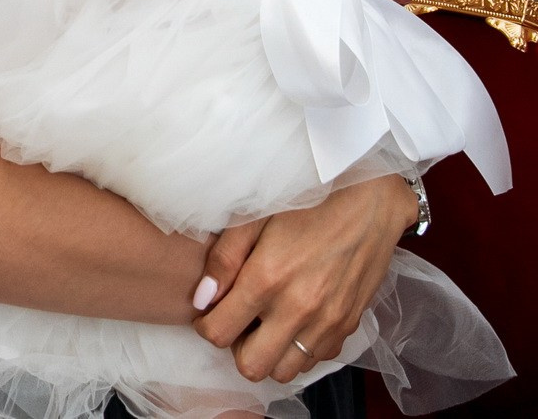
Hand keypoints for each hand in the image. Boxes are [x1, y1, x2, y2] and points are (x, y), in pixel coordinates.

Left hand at [193, 175, 413, 382]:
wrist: (369, 202)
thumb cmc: (306, 202)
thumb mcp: (253, 218)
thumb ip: (223, 260)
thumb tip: (202, 299)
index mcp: (266, 280)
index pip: (219, 335)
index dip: (206, 326)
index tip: (210, 312)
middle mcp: (297, 309)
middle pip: (253, 367)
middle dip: (236, 348)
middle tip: (238, 321)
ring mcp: (327, 322)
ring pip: (286, 371)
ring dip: (270, 353)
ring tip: (266, 322)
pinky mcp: (349, 325)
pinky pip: (317, 359)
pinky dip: (300, 348)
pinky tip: (295, 320)